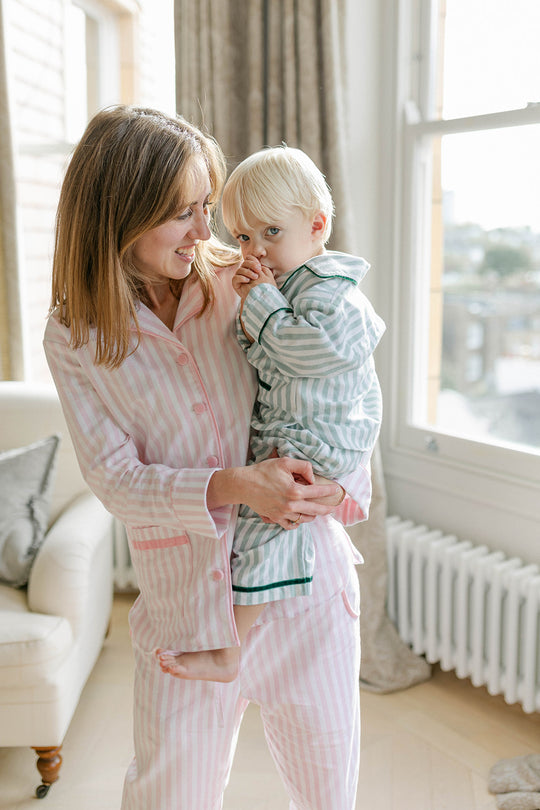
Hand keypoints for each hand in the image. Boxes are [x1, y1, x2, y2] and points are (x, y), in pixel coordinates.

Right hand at [208, 457, 342, 530]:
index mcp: (295, 490)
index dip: (330, 491)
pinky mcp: (275, 518)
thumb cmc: (264, 471)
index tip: (337, 490)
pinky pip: (291, 525)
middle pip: (316, 510)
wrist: (244, 484)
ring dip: (313, 515)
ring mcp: (283, 514)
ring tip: (317, 511)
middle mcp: (291, 505)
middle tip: (334, 506)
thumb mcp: (285, 462)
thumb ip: (303, 467)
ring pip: (305, 519)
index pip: (318, 492)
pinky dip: (298, 522)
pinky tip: (301, 517)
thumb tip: (313, 479)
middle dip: (327, 508)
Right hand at [232, 257, 276, 301]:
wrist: (261, 300)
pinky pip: (235, 278)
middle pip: (244, 262)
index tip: (260, 267)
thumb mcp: (268, 278)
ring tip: (255, 277)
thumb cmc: (265, 289)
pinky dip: (241, 278)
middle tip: (258, 270)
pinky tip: (247, 280)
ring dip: (248, 272)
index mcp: (251, 268)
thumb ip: (265, 269)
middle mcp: (244, 271)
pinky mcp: (236, 284)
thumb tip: (262, 264)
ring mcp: (239, 277)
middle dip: (252, 265)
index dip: (253, 260)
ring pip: (240, 270)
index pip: (249, 259)